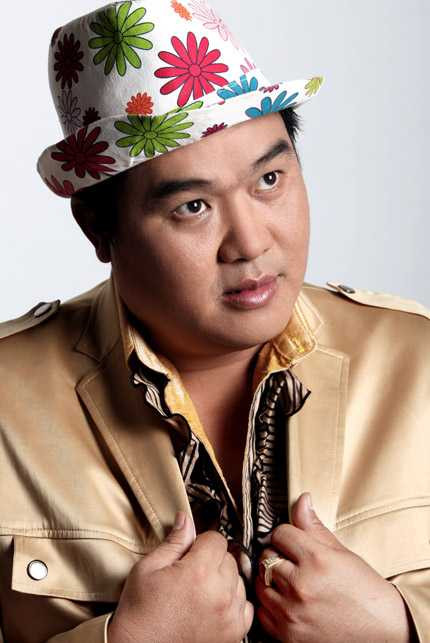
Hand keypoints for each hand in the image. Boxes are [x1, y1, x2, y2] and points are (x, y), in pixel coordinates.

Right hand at [108, 511, 253, 642]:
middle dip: (212, 560)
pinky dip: (233, 603)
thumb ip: (174, 542)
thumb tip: (185, 520)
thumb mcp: (148, 568)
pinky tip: (214, 605)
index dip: (201, 542)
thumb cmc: (140, 613)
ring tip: (200, 591)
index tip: (191, 551)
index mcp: (199, 571)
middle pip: (229, 558)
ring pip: (239, 580)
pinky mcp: (234, 633)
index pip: (216, 539)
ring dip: (224, 581)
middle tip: (191, 572)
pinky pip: (246, 606)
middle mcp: (219, 592)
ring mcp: (229, 614)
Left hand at [255, 492, 411, 642]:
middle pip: (267, 556)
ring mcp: (292, 612)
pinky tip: (286, 601)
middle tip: (293, 562)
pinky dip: (270, 605)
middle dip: (277, 555)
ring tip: (290, 581)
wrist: (383, 631)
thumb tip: (302, 500)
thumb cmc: (365, 591)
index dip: (287, 535)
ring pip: (260, 582)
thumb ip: (314, 527)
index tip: (294, 542)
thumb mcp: (342, 553)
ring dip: (270, 579)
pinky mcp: (288, 635)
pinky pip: (262, 611)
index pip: (280, 533)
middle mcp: (301, 585)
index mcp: (316, 560)